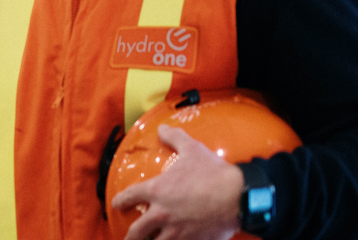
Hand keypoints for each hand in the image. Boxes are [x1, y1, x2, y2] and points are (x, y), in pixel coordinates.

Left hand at [111, 125, 243, 239]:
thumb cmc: (214, 173)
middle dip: (130, 236)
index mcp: (157, 191)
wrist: (240, 197)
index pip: (129, 196)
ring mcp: (177, 231)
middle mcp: (162, 213)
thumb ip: (175, 138)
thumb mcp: (193, 150)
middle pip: (137, 231)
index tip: (117, 204)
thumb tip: (162, 128)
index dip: (120, 201)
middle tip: (128, 237)